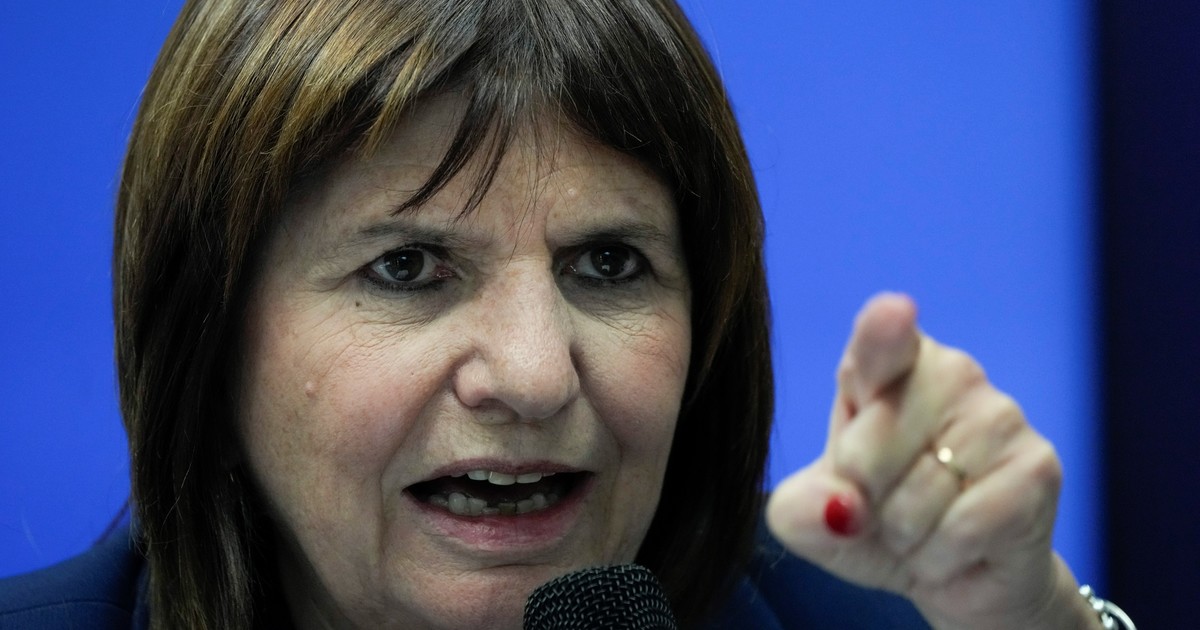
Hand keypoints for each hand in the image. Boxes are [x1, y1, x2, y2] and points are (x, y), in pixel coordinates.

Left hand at [766, 293, 1099, 628]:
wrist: (953, 576)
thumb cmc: (874, 526)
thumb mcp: (813, 521)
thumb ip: (803, 511)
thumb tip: (839, 509)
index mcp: (884, 367)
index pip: (881, 340)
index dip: (885, 331)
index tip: (893, 314)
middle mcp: (949, 373)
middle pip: (872, 445)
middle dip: (864, 500)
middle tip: (884, 508)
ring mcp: (999, 414)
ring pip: (918, 495)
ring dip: (906, 537)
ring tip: (922, 531)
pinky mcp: (1038, 466)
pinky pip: (965, 527)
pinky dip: (943, 557)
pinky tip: (956, 549)